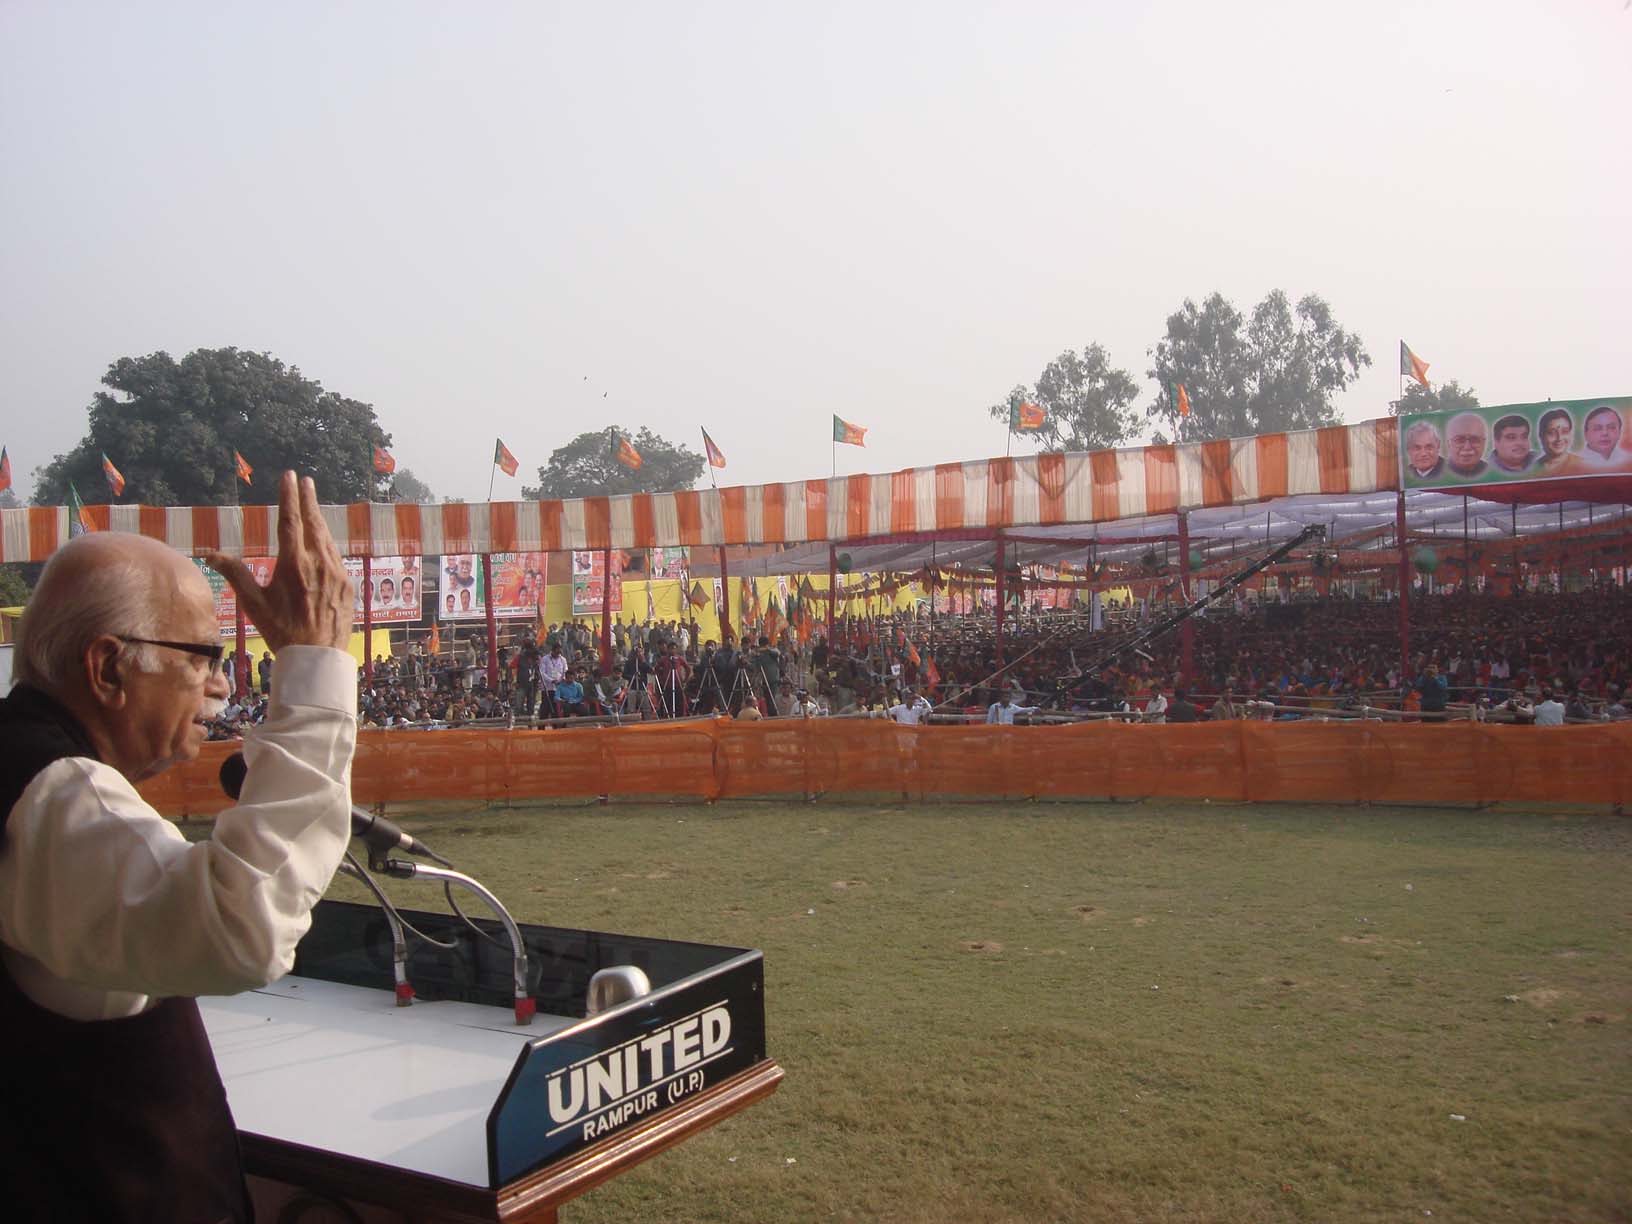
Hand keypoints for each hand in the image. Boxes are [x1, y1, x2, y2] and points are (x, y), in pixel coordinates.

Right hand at [206, 471, 354, 652]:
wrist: (316, 656)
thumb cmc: (281, 630)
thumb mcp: (253, 603)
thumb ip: (234, 574)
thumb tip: (210, 555)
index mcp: (293, 564)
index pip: (290, 521)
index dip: (289, 496)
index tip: (289, 477)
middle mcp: (317, 563)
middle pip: (312, 522)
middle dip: (307, 499)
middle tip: (304, 480)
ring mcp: (336, 572)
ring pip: (326, 537)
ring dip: (318, 518)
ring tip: (312, 503)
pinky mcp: (347, 583)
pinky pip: (335, 555)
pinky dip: (326, 542)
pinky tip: (322, 539)